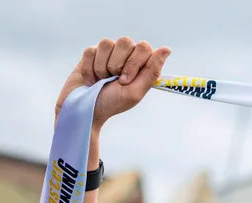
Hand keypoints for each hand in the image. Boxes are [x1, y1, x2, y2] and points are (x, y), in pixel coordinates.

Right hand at [55, 37, 170, 128]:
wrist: (85, 110)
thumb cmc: (112, 103)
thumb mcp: (135, 92)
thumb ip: (151, 71)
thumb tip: (166, 50)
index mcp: (140, 65)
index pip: (144, 47)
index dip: (134, 62)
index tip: (126, 80)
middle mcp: (126, 56)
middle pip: (125, 42)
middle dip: (117, 64)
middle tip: (114, 80)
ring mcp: (108, 53)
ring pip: (107, 43)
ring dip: (102, 66)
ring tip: (102, 80)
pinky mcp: (91, 54)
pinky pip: (91, 50)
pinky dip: (89, 68)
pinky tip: (91, 79)